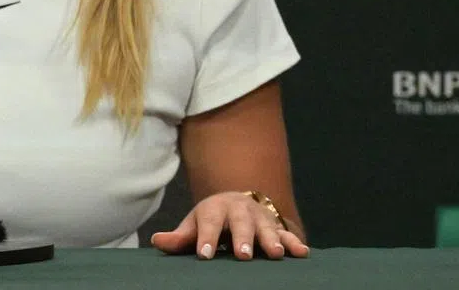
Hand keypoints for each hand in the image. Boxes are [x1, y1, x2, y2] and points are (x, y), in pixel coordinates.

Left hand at [150, 191, 308, 260]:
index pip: (208, 222)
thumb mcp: (194, 224)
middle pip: (240, 223)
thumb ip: (179, 237)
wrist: (236, 203)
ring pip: (265, 227)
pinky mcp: (276, 226)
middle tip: (242, 255)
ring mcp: (259, 217)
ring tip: (274, 254)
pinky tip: (301, 253)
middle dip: (242, 238)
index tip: (204, 254)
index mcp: (214, 209)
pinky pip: (287, 233)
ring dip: (270, 240)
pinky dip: (294, 242)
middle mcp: (238, 210)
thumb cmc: (211, 220)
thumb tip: (157, 240)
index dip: (206, 238)